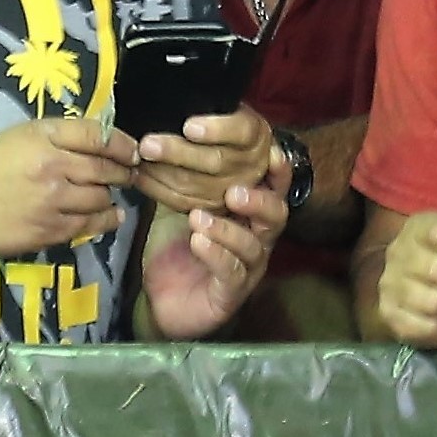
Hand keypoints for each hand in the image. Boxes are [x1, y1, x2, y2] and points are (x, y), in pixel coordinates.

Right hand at [0, 116, 140, 259]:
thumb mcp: (20, 137)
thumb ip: (59, 136)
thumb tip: (104, 141)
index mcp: (42, 136)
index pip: (97, 135)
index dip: (122, 144)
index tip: (132, 151)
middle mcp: (50, 166)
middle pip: (105, 168)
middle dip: (123, 171)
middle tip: (130, 173)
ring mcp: (51, 200)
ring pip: (101, 197)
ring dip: (109, 195)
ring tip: (109, 193)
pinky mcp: (49, 230)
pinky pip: (90, 224)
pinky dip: (105, 219)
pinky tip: (110, 215)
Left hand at [126, 108, 277, 222]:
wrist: (238, 166)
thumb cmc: (221, 131)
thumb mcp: (224, 112)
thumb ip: (212, 109)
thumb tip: (176, 97)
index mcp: (257, 135)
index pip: (243, 131)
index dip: (217, 129)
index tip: (189, 126)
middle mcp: (254, 165)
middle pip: (217, 161)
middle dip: (178, 153)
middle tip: (147, 144)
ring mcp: (238, 193)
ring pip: (199, 187)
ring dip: (163, 173)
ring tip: (140, 159)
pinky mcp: (217, 211)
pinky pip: (186, 204)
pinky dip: (160, 190)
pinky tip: (141, 176)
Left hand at [140, 140, 293, 340]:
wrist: (158, 299)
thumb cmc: (175, 248)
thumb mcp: (180, 204)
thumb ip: (189, 178)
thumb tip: (180, 136)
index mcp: (248, 214)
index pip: (273, 188)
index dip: (278, 171)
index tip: (269, 152)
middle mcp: (256, 239)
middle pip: (276, 215)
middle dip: (258, 200)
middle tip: (233, 192)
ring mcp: (247, 268)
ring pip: (253, 246)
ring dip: (227, 229)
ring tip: (198, 218)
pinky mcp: (231, 294)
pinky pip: (232, 272)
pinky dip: (215, 254)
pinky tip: (197, 241)